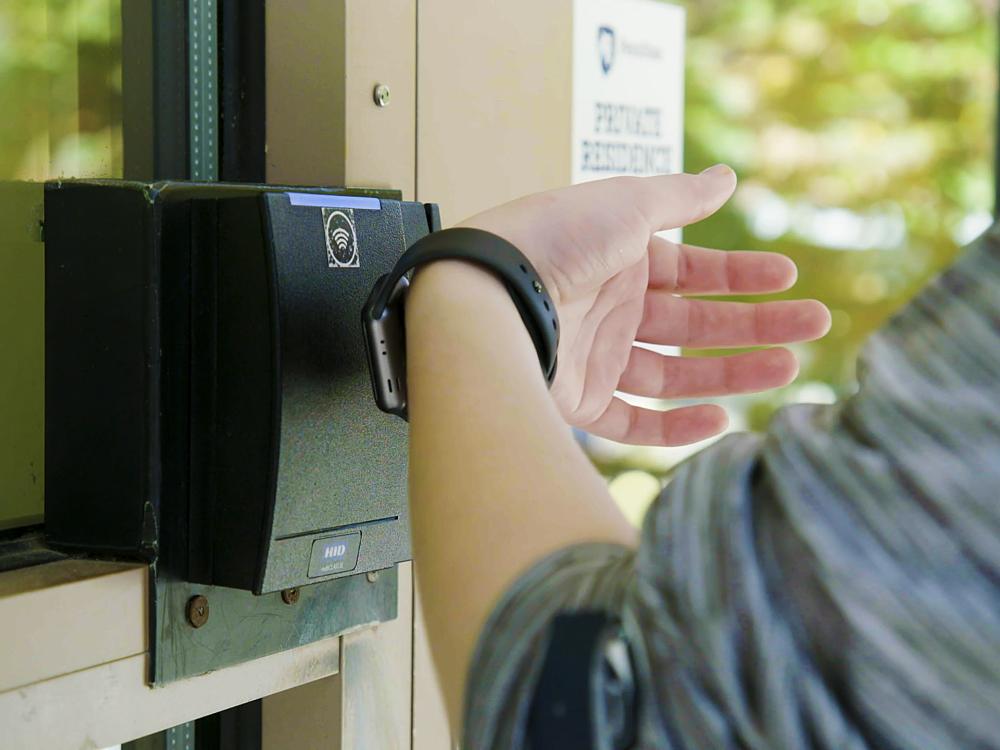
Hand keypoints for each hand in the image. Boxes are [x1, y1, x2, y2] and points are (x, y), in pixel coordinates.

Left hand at [459, 167, 831, 445]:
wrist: (488, 294)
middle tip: (813, 326)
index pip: (693, 270)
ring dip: (730, 372)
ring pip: (674, 373)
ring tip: (788, 369)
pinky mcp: (576, 402)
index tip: (790, 278)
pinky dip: (675, 426)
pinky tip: (722, 420)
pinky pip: (633, 421)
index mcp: (619, 259)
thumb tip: (727, 175)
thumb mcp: (625, 204)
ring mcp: (594, 357)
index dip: (741, 274)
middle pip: (693, 323)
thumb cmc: (555, 239)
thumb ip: (680, 196)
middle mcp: (609, 309)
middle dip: (754, 324)